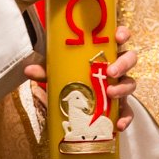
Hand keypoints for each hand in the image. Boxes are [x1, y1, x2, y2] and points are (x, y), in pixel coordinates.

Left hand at [23, 26, 137, 131]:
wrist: (72, 103)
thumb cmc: (70, 76)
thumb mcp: (57, 71)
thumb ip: (46, 70)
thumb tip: (28, 70)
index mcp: (104, 51)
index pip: (119, 37)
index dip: (123, 34)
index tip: (119, 37)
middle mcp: (115, 67)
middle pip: (130, 59)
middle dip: (123, 64)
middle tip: (111, 71)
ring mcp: (119, 85)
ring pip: (131, 83)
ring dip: (123, 88)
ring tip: (111, 94)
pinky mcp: (119, 106)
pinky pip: (127, 111)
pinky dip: (126, 118)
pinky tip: (119, 125)